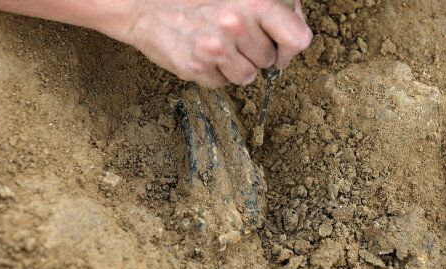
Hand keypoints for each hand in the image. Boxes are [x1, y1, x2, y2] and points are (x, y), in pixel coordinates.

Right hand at [99, 0, 312, 87]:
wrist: (146, 5)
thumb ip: (271, 5)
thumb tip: (297, 23)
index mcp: (255, 0)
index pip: (299, 38)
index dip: (291, 48)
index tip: (281, 50)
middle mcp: (237, 24)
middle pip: (269, 60)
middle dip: (255, 53)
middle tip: (232, 37)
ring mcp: (216, 48)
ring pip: (247, 76)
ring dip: (234, 66)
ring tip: (215, 44)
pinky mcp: (197, 67)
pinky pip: (222, 84)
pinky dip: (213, 73)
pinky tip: (200, 53)